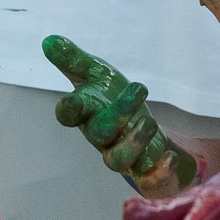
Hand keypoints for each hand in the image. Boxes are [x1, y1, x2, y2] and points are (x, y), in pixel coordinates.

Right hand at [43, 35, 198, 197]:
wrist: (146, 134)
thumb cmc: (113, 101)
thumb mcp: (97, 75)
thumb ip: (74, 60)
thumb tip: (48, 40)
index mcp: (87, 113)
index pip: (69, 114)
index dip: (69, 109)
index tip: (73, 100)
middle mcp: (101, 137)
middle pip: (99, 133)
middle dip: (117, 113)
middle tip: (139, 86)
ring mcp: (123, 156)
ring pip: (118, 160)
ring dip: (134, 142)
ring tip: (150, 121)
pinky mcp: (146, 171)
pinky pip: (148, 179)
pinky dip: (159, 170)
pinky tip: (171, 156)